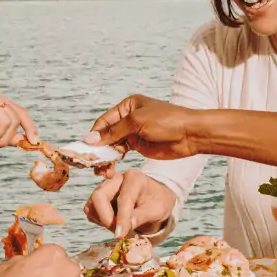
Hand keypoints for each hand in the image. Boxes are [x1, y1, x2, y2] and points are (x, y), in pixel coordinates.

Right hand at [84, 169, 177, 238]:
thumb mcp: (158, 210)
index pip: (123, 199)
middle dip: (106, 218)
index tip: (120, 235)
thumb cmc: (158, 202)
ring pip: (91, 205)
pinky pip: (91, 211)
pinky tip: (115, 222)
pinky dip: (100, 221)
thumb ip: (142, 216)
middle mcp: (115, 179)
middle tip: (119, 231)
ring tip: (121, 226)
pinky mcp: (98, 197)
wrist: (155, 199)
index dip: (121, 218)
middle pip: (98, 196)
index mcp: (133, 178)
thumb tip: (127, 227)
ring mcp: (104, 187)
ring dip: (103, 221)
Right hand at [86, 95, 201, 159]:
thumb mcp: (137, 122)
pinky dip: (114, 160)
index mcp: (127, 106)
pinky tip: (110, 168)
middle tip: (93, 164)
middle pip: (106, 134)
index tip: (86, 150)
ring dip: (105, 157)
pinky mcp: (139, 145)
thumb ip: (113, 131)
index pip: (104, 121)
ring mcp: (133, 132)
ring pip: (112, 145)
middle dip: (99, 149)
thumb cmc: (166, 121)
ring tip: (102, 170)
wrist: (190, 134)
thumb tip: (90, 139)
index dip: (94, 135)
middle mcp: (128, 118)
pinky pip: (121, 153)